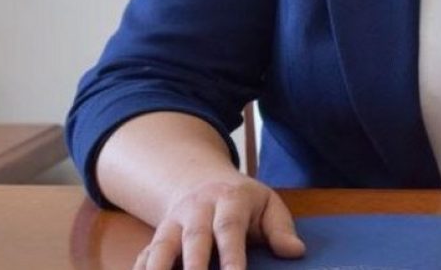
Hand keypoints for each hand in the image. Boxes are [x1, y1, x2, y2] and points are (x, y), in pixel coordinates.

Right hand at [133, 171, 304, 269]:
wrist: (202, 180)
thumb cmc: (242, 201)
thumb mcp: (267, 203)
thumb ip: (281, 228)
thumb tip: (295, 251)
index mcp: (230, 200)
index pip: (229, 229)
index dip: (232, 257)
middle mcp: (197, 210)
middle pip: (194, 240)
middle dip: (195, 268)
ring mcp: (174, 223)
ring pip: (162, 247)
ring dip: (160, 269)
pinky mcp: (157, 237)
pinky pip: (145, 255)